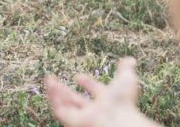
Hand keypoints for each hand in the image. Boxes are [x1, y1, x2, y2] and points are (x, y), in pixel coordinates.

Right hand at [44, 57, 159, 126]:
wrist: (117, 120)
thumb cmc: (123, 102)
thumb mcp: (126, 80)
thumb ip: (125, 70)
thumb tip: (131, 59)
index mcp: (107, 101)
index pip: (95, 91)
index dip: (87, 83)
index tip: (78, 76)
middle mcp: (94, 110)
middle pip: (76, 100)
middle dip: (64, 89)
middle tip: (54, 79)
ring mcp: (83, 117)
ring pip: (66, 105)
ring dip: (56, 92)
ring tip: (48, 79)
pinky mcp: (73, 122)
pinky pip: (60, 110)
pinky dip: (54, 99)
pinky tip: (51, 86)